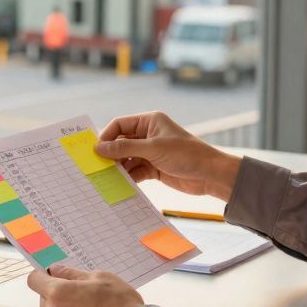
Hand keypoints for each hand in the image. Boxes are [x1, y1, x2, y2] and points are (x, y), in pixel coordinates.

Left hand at [26, 266, 142, 306]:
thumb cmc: (119, 303)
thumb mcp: (99, 277)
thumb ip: (72, 273)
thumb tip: (56, 270)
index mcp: (58, 293)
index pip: (33, 280)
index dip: (42, 275)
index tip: (52, 276)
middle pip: (43, 299)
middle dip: (56, 294)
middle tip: (80, 294)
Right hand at [96, 111, 241, 200]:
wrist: (210, 174)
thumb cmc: (186, 154)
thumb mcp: (153, 149)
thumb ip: (125, 148)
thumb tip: (100, 147)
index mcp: (149, 121)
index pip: (120, 124)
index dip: (107, 136)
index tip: (95, 151)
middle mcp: (148, 135)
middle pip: (121, 142)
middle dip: (111, 154)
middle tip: (97, 166)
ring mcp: (151, 152)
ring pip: (127, 158)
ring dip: (118, 168)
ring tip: (107, 178)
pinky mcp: (154, 168)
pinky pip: (135, 171)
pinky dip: (128, 177)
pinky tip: (120, 184)